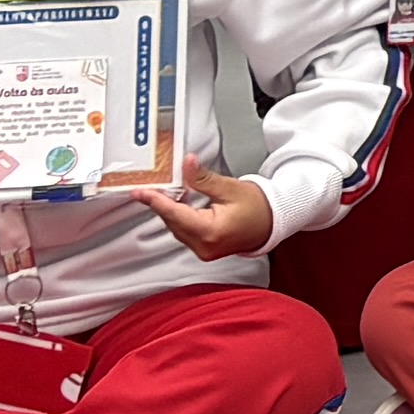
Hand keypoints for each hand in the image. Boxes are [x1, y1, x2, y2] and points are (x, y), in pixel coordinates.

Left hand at [127, 159, 281, 259]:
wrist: (273, 223)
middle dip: (162, 204)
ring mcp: (204, 251)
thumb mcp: (230, 187)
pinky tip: (181, 205)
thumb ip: (203, 178)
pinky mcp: (204, 250)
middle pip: (173, 222)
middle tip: (151, 188)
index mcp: (210, 231)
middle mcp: (204, 246)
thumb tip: (187, 163)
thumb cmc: (258, 207)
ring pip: (177, 228)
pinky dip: (180, 218)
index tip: (140, 192)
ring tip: (166, 193)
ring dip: (171, 211)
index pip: (174, 214)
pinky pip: (185, 232)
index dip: (155, 201)